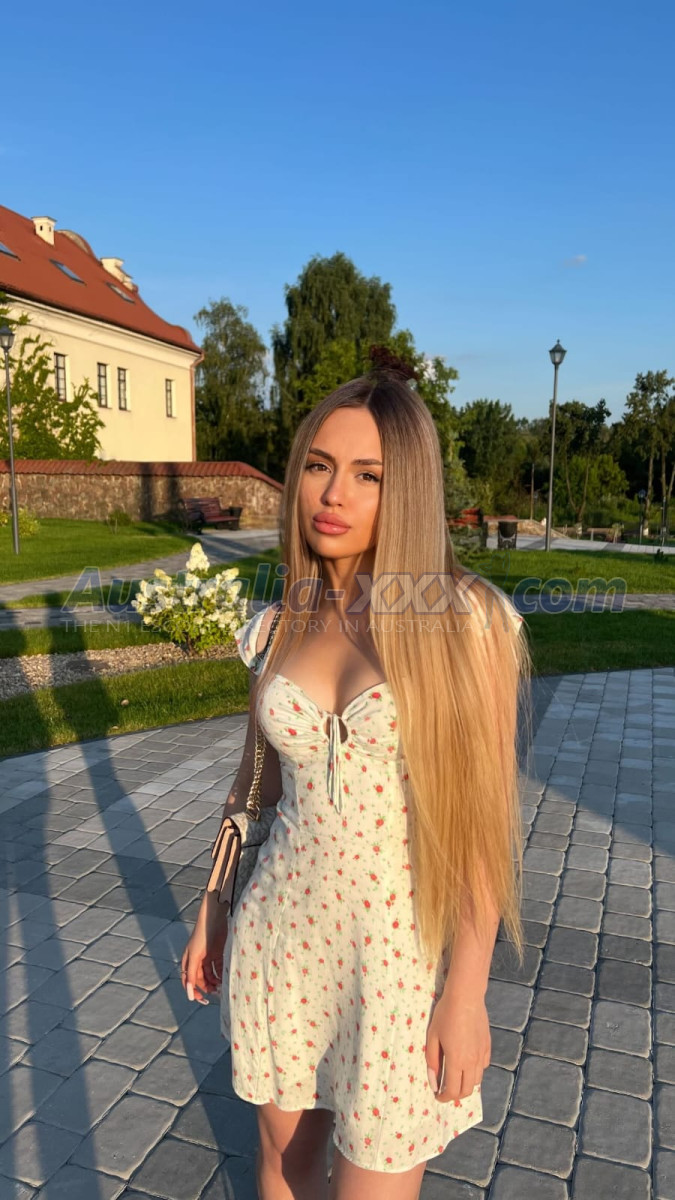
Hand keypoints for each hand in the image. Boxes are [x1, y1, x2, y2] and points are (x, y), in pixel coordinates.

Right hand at [181, 893, 228, 1004]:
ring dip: (215, 981)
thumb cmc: (202, 936)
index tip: (201, 1000)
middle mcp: (197, 960)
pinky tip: (225, 978)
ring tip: (222, 986)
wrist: (214, 919)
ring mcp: (208, 957)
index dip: (194, 991)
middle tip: (216, 993)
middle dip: (207, 987)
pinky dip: (221, 973)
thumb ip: (193, 975)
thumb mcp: (195, 956)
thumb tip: (189, 994)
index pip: (189, 981)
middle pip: (201, 979)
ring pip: (211, 974)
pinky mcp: (218, 953)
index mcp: (189, 961)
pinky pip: (219, 967)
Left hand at [425, 986, 490, 1103]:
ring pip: (477, 1080)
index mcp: (457, 1061)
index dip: (444, 1097)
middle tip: (445, 1089)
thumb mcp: (433, 1037)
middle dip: (455, 1095)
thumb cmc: (446, 1015)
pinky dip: (475, 1071)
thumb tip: (434, 1081)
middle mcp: (472, 1062)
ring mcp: (482, 1054)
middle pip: (467, 1090)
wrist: (466, 997)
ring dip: (466, 1084)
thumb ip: (432, 1061)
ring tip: (456, 1077)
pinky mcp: (487, 1046)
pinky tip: (467, 1062)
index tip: (437, 1096)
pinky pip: (483, 1066)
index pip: (452, 1091)